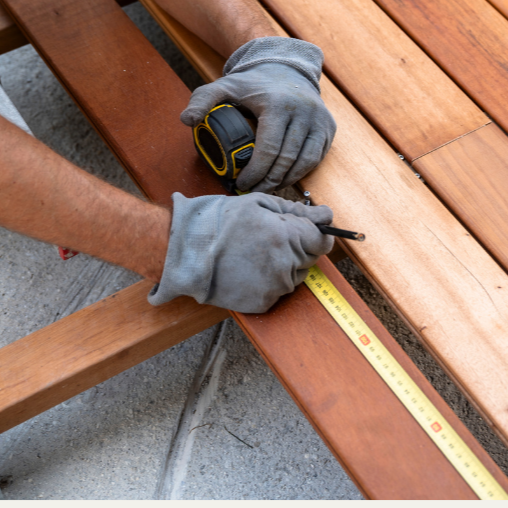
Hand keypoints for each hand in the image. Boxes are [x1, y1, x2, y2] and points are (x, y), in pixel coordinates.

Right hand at [148, 192, 335, 313]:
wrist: (181, 254)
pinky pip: (277, 290)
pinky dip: (268, 281)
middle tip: (266, 238)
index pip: (323, 239)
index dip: (315, 232)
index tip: (302, 228)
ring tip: (252, 254)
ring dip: (283, 264)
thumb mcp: (254, 204)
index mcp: (286, 236)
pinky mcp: (262, 303)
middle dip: (296, 246)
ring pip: (295, 275)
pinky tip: (246, 269)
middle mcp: (285, 264)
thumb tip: (325, 215)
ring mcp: (274, 287)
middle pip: (311, 257)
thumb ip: (294, 210)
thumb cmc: (214, 223)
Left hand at [181, 37, 335, 192]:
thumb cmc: (252, 83)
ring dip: (286, 181)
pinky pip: (317, 157)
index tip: (242, 183)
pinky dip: (301, 172)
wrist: (285, 69)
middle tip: (253, 191)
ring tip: (267, 188)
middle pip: (287, 159)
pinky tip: (285, 179)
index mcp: (278, 105)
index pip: (269, 148)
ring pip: (305, 162)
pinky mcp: (328, 127)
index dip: (256, 171)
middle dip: (269, 181)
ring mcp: (319, 120)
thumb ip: (202, 100)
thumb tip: (187, 120)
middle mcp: (303, 112)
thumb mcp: (223, 86)